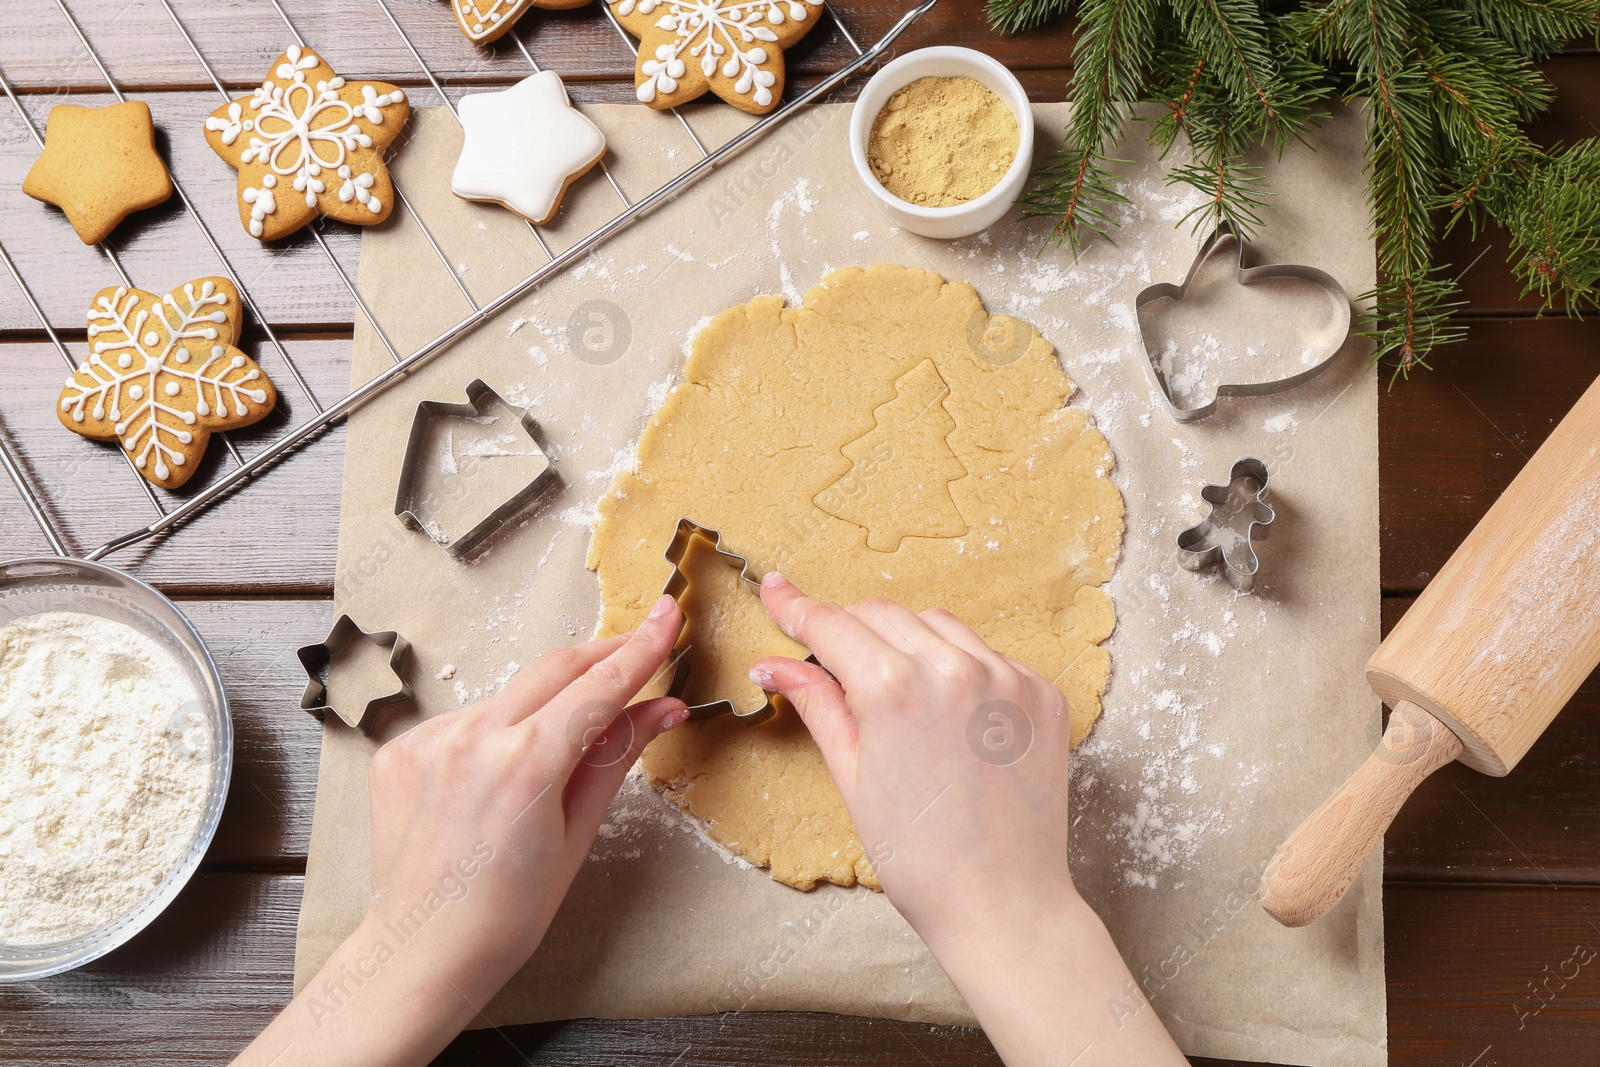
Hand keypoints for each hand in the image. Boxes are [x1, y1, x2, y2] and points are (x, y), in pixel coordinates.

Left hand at [234, 595, 686, 1066]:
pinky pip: (466, 721)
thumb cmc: (506, 914)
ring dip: (546, 702)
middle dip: (602, 653)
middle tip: (639, 644)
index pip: (600, 686)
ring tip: (561, 747)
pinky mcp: (401, 749)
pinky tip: (498, 776)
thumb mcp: (576, 835)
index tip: (666, 616)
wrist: (422, 953)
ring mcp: (430, 740)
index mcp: (527, 762)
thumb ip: (614, 757)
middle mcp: (473, 737)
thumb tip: (661, 708)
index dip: (641, 649)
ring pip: (510, 695)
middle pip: (555, 667)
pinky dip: (495, 732)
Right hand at [752, 574, 1183, 1066]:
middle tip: (829, 660)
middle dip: (849, 630)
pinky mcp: (1042, 694)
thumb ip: (818, 705)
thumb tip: (775, 665)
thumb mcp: (853, 777)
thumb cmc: (919, 857)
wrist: (1003, 904)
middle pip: (882, 615)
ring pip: (938, 626)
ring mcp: (1007, 676)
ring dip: (906, 643)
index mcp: (893, 687)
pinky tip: (950, 716)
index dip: (796, 606)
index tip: (775, 589)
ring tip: (896, 696)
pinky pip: (988, 656)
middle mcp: (953, 667)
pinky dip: (960, 669)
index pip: (831, 625)